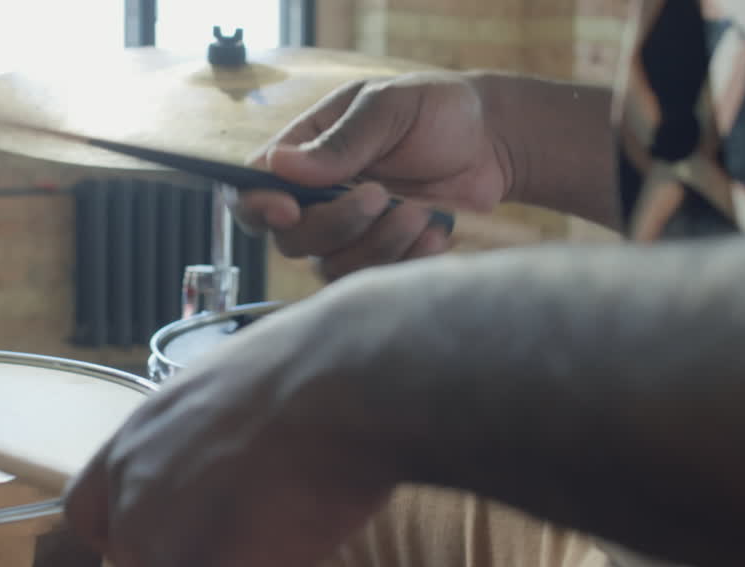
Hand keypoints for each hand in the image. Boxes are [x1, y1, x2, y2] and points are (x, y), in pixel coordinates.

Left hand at [62, 288, 401, 566]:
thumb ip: (196, 439)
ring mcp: (163, 539)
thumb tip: (216, 468)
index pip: (87, 513)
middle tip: (256, 554)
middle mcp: (132, 492)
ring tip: (297, 556)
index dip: (128, 539)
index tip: (175, 543)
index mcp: (134, 440)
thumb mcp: (223, 393)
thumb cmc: (308, 371)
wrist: (346, 383)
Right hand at [234, 72, 513, 279]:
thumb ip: (341, 141)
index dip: (258, 208)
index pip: (252, 191)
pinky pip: (374, 281)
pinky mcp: (379, 257)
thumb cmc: (434, 110)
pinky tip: (435, 232)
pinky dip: (405, 261)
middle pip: (291, 238)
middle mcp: (314, 199)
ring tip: (419, 213)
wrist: (492, 142)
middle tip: (379, 195)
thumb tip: (282, 166)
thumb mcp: (389, 107)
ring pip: (332, 267)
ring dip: (377, 244)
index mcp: (302, 155)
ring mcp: (346, 233)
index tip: (289, 209)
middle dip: (336, 224)